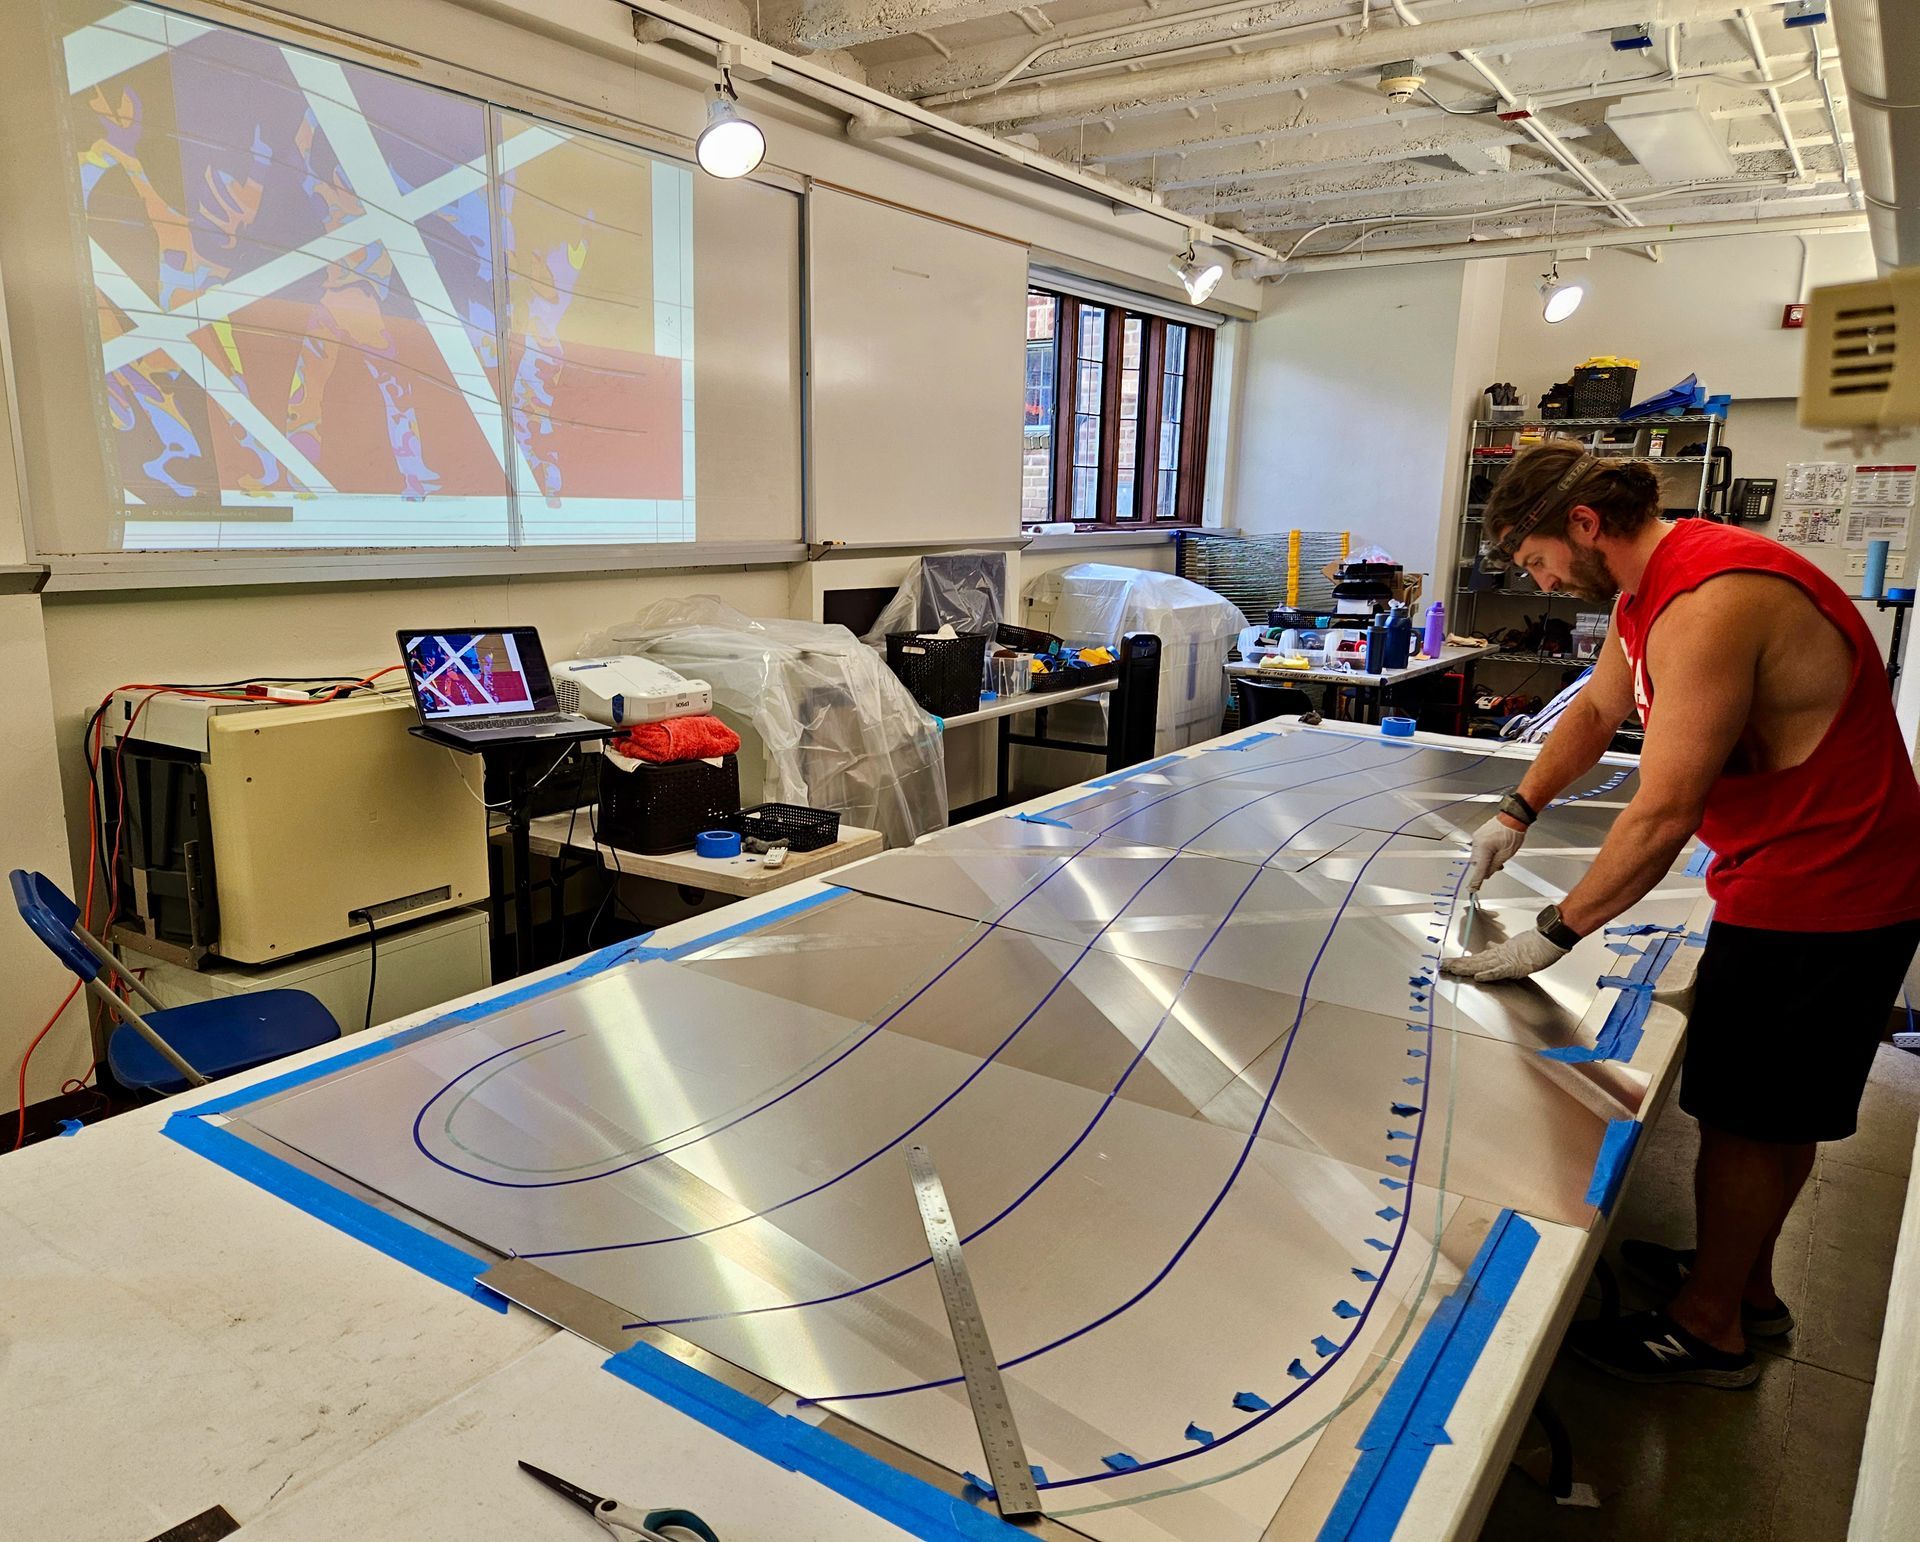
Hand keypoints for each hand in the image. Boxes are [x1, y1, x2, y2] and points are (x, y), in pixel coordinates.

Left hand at [1441, 926, 1567, 981]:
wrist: (1549, 938)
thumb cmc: (1534, 942)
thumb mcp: (1514, 946)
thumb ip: (1500, 948)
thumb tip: (1489, 946)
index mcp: (1498, 953)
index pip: (1476, 958)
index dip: (1462, 961)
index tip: (1450, 962)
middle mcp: (1499, 956)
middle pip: (1474, 961)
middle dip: (1457, 964)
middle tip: (1442, 965)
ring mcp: (1506, 961)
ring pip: (1482, 965)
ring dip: (1466, 968)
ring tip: (1451, 969)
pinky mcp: (1515, 965)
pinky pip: (1500, 971)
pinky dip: (1489, 974)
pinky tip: (1477, 976)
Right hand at [1464, 813, 1528, 891]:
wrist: (1512, 817)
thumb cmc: (1512, 833)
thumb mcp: (1506, 854)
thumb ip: (1494, 866)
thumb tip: (1487, 874)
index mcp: (1484, 849)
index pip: (1479, 870)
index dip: (1476, 881)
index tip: (1472, 889)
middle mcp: (1477, 843)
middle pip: (1477, 863)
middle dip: (1485, 867)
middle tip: (1497, 866)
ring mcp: (1476, 838)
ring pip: (1477, 856)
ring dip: (1486, 859)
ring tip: (1498, 855)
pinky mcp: (1478, 835)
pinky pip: (1478, 848)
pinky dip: (1485, 852)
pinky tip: (1495, 849)